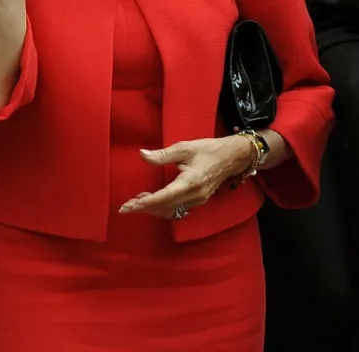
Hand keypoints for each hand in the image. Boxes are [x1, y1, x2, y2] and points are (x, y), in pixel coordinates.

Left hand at [119, 137, 255, 217]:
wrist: (232, 157)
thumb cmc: (208, 150)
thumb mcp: (185, 148)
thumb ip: (162, 154)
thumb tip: (142, 154)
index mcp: (190, 181)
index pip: (164, 196)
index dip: (145, 202)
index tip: (129, 206)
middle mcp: (194, 195)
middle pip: (165, 207)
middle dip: (144, 208)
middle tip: (126, 206)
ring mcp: (197, 200)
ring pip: (170, 211)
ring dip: (152, 209)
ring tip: (136, 203)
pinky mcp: (198, 201)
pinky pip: (177, 209)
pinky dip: (162, 207)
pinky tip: (152, 201)